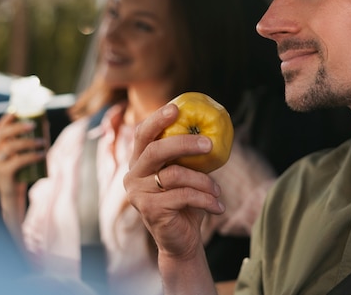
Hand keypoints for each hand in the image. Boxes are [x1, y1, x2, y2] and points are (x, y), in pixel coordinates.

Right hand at [0, 112, 45, 197]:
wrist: (12, 196)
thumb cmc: (19, 172)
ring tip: (43, 142)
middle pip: (4, 134)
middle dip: (19, 127)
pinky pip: (18, 161)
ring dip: (29, 142)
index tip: (20, 110)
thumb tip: (45, 123)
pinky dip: (32, 156)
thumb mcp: (20, 155)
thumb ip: (27, 143)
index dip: (9, 118)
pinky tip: (42, 154)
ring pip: (11, 147)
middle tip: (34, 125)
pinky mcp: (3, 173)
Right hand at [124, 103, 224, 260]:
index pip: (142, 134)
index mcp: (139, 161)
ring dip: (203, 181)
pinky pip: (183, 196)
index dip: (157, 119)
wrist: (181, 240)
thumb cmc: (185, 202)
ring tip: (217, 190)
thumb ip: (187, 155)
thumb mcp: (186, 173)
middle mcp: (133, 175)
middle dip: (184, 143)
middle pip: (156, 150)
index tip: (175, 108)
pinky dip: (205, 199)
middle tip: (209, 144)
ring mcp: (138, 193)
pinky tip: (217, 206)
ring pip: (175, 175)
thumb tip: (211, 129)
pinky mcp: (150, 210)